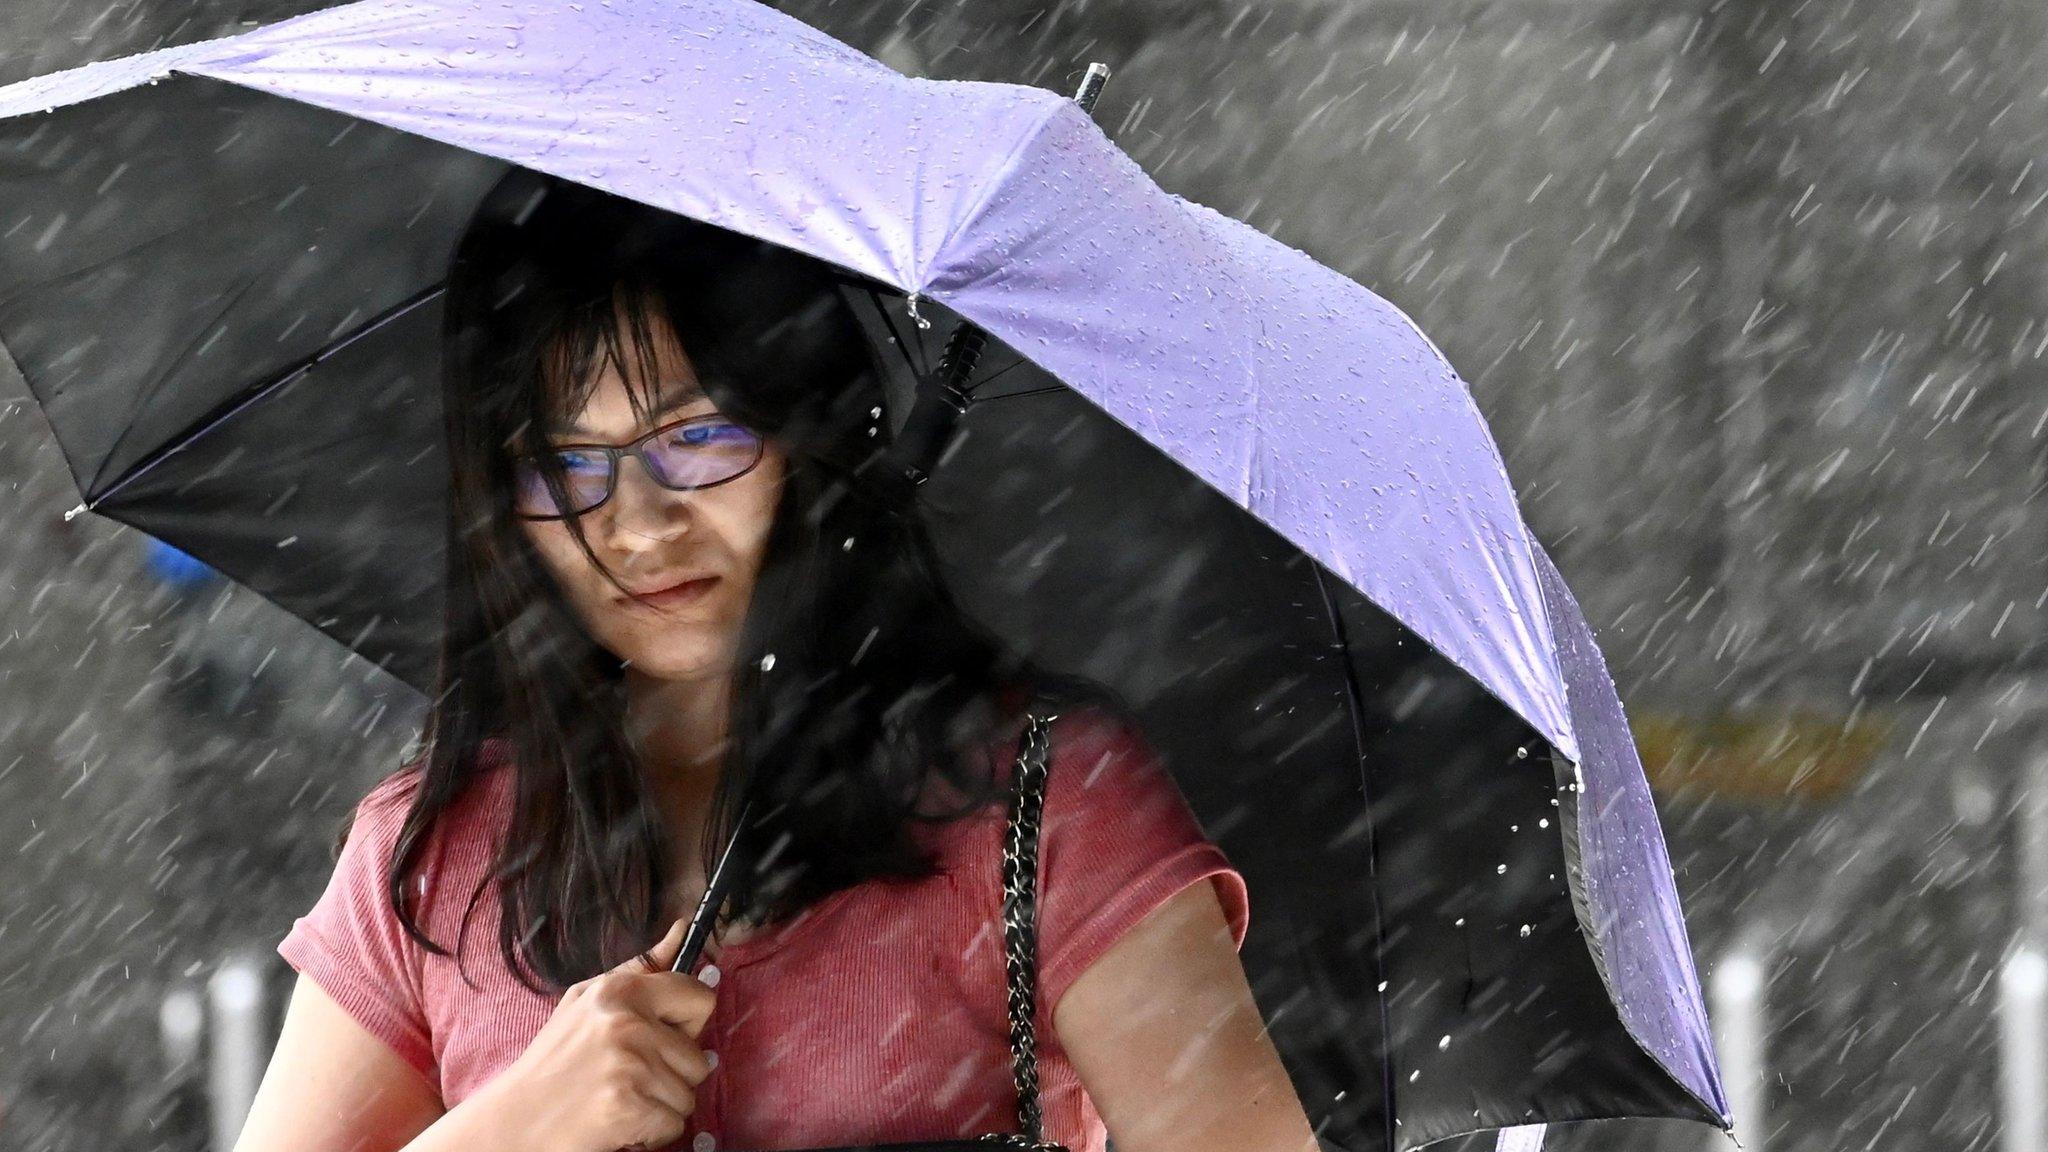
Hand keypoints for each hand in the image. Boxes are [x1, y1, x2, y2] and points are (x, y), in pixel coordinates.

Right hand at [465, 918, 718, 1151]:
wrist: (514, 1121)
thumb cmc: (555, 1061)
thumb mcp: (587, 1001)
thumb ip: (640, 969)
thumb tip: (680, 929)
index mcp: (620, 991)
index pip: (700, 999)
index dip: (686, 1025)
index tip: (662, 1039)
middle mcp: (628, 1023)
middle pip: (699, 1058)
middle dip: (672, 1075)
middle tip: (629, 1077)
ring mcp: (631, 1066)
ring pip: (687, 1095)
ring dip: (660, 1105)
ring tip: (620, 1097)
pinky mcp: (629, 1107)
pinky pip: (673, 1125)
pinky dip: (651, 1133)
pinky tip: (619, 1121)